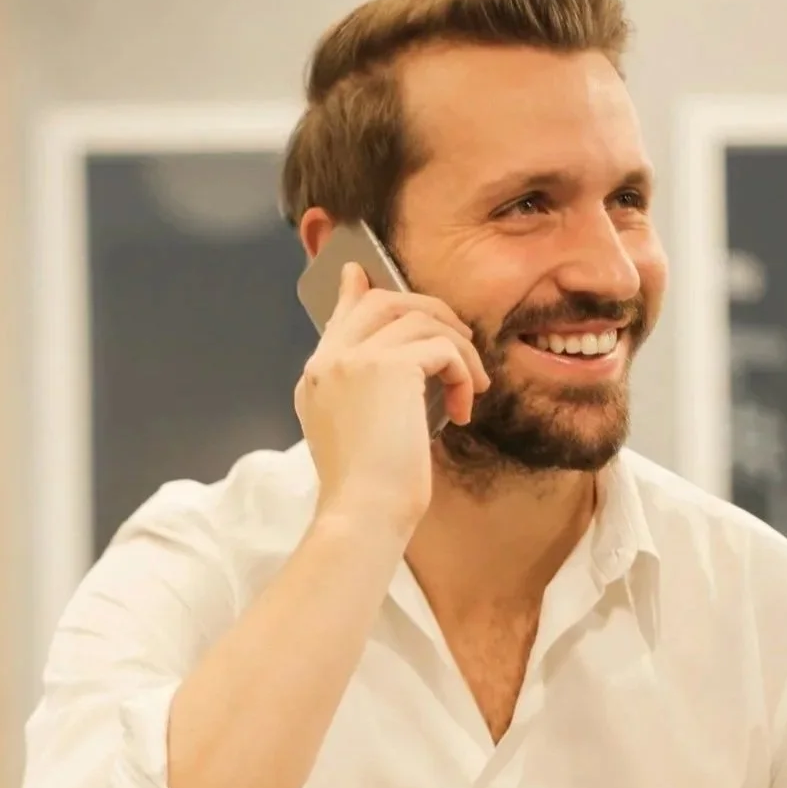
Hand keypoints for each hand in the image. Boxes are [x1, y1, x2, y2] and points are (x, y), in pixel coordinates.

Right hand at [294, 262, 488, 529]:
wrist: (363, 513)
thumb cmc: (369, 492)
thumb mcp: (360, 436)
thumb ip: (368, 396)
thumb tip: (404, 373)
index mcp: (316, 378)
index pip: (339, 317)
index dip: (356, 292)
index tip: (360, 274)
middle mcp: (329, 361)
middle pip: (381, 302)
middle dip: (428, 310)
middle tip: (459, 336)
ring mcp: (354, 358)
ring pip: (419, 319)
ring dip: (457, 348)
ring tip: (471, 386)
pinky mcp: (388, 366)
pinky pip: (442, 346)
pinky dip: (462, 371)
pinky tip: (463, 407)